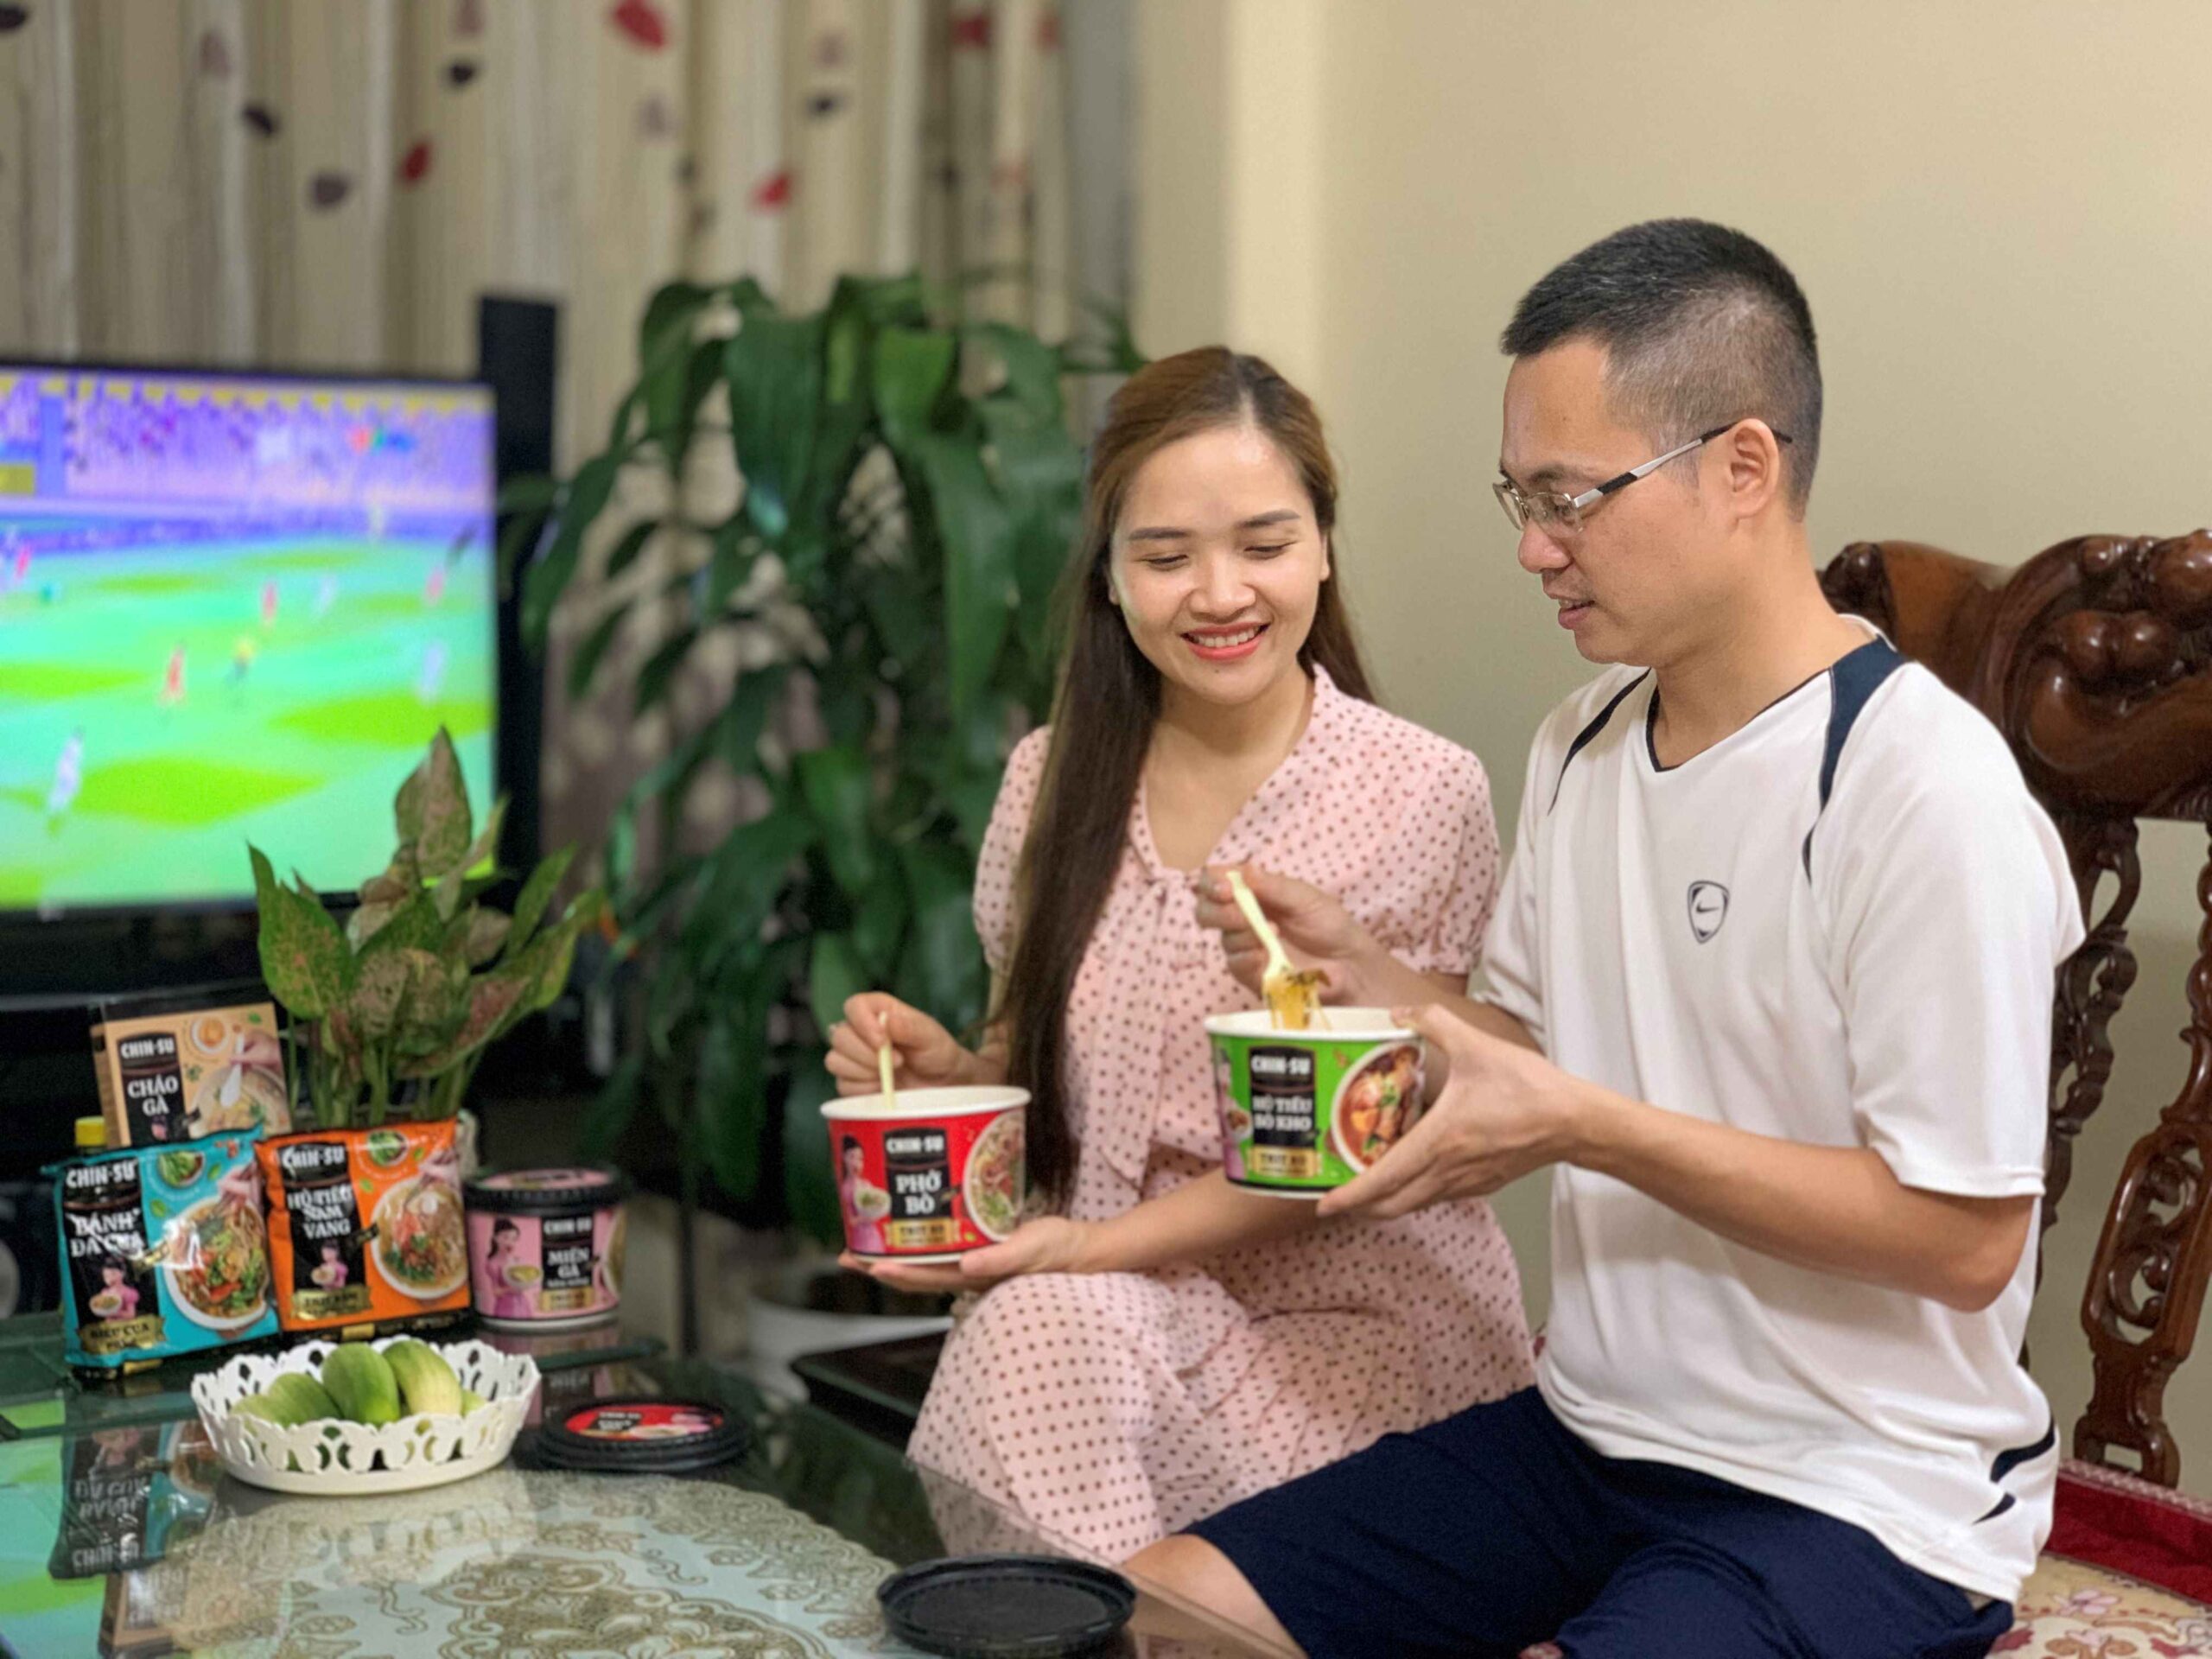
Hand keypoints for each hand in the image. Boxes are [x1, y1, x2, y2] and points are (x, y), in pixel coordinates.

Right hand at [825, 993, 977, 1095]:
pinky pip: (842, 1085)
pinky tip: (883, 1087)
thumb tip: (887, 1020)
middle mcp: (861, 1031)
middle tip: (898, 1062)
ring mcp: (853, 1057)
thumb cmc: (936, 1051)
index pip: (854, 1006)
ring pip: (835, 1061)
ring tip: (891, 1075)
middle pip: (839, 1036)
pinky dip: (862, 1089)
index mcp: (878, 1010)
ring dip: (863, 1071)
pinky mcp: (852, 1081)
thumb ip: (909, 1027)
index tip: (883, 1041)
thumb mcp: (930, 1036)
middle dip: (865, 1054)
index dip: (862, 1023)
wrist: (942, 1083)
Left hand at [841, 1216, 1095, 1292]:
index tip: (866, 1262)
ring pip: (922, 1265)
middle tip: (846, 1252)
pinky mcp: (980, 1253)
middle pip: (914, 1274)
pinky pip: (940, 1252)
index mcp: (975, 1276)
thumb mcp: (1031, 1249)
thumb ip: (1000, 1258)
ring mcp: (972, 1266)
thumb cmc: (1058, 1250)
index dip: (894, 1271)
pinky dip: (918, 1245)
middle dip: (879, 1264)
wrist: (1081, 1250)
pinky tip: (909, 1232)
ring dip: (892, 1256)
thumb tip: (967, 1264)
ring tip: (864, 1244)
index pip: (925, 1278)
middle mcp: (967, 1274)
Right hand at [1193, 864, 1382, 1004]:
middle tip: (1239, 909)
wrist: (1351, 964)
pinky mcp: (1253, 975)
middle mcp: (1243, 919)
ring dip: (1240, 930)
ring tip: (1272, 930)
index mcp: (1252, 893)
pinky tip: (1266, 952)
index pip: (1216, 883)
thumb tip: (1244, 870)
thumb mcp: (1306, 898)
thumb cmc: (1330, 925)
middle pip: (1206, 911)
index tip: (1225, 887)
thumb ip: (1275, 886)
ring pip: (1222, 938)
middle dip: (1217, 908)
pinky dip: (1247, 955)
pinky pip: (1235, 964)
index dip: (1212, 883)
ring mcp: (1246, 948)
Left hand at [1317, 1002, 1593, 1221]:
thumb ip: (1433, 1021)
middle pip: (1392, 1205)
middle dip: (1359, 1207)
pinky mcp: (1483, 1184)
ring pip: (1415, 1204)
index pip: (1383, 1180)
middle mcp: (1447, 1170)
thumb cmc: (1527, 1087)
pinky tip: (1410, 1172)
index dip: (1350, 1197)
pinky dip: (1415, 1192)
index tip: (1323, 1203)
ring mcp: (1466, 1182)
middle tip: (1334, 1198)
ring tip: (1364, 1185)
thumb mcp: (1475, 1045)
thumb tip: (1399, 1012)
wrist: (1573, 1121)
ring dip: (1386, 1201)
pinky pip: (1438, 1196)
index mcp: (1438, 1141)